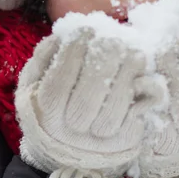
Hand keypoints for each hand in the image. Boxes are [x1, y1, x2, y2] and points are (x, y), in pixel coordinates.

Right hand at [15, 27, 165, 177]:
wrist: (68, 148)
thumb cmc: (50, 104)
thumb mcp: (35, 82)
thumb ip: (44, 58)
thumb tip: (63, 35)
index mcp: (45, 114)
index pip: (58, 83)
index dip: (73, 54)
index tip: (87, 29)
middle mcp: (69, 133)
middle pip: (87, 99)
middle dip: (103, 63)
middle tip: (114, 38)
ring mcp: (98, 141)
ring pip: (113, 111)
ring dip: (126, 77)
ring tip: (134, 52)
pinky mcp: (124, 142)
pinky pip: (136, 119)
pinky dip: (142, 96)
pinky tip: (142, 74)